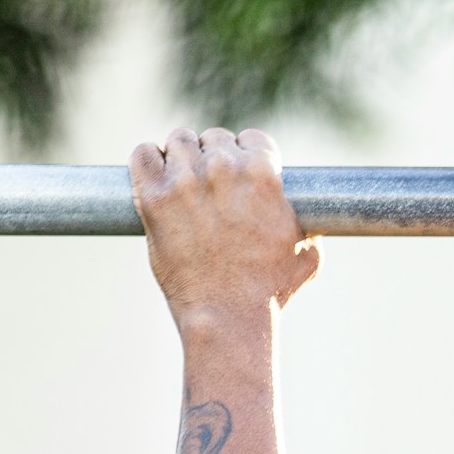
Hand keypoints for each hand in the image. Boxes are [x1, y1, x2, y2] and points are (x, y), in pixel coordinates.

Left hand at [131, 127, 319, 336]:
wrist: (230, 315)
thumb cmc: (272, 290)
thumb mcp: (307, 252)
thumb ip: (305, 225)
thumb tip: (309, 220)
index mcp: (264, 174)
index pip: (252, 138)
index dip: (247, 155)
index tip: (241, 172)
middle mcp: (224, 168)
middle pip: (215, 138)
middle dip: (214, 158)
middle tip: (211, 184)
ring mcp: (186, 180)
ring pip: (179, 141)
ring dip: (181, 158)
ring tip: (182, 181)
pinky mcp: (154, 197)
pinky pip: (143, 155)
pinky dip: (149, 162)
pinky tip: (156, 179)